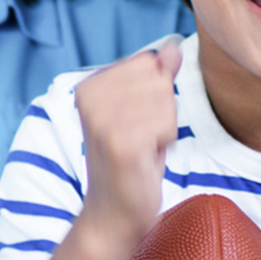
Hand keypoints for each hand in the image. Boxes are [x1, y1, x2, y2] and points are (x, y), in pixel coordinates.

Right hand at [70, 37, 182, 248]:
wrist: (113, 213)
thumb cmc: (132, 161)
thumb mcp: (144, 111)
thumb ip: (157, 76)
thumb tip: (172, 46)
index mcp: (89, 85)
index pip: (150, 63)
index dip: (155, 95)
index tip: (137, 122)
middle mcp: (89, 97)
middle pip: (159, 80)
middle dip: (162, 112)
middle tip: (141, 139)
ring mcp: (101, 120)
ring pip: (166, 102)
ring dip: (164, 130)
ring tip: (142, 149)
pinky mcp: (120, 142)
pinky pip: (167, 124)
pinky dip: (164, 145)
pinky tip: (144, 159)